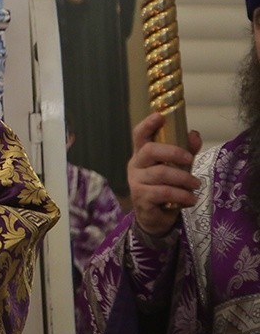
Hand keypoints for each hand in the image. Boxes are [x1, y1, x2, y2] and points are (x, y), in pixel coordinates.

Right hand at [129, 113, 201, 236]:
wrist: (155, 217)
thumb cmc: (165, 187)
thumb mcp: (176, 168)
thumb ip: (185, 151)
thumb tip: (195, 135)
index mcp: (142, 154)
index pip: (139, 135)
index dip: (148, 125)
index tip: (159, 116)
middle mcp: (135, 165)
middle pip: (150, 151)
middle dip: (173, 152)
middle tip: (190, 159)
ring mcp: (136, 182)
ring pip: (160, 173)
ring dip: (183, 179)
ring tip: (196, 185)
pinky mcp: (141, 198)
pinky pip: (163, 193)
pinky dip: (181, 196)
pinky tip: (190, 199)